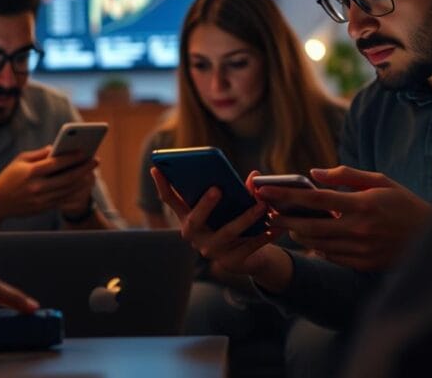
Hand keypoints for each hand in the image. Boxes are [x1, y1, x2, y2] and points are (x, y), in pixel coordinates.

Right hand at [0, 146, 97, 218]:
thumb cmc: (9, 177)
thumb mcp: (20, 160)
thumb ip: (39, 154)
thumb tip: (57, 148)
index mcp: (30, 172)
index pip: (55, 163)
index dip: (71, 157)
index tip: (84, 151)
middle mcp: (36, 187)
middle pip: (66, 177)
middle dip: (83, 169)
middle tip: (96, 160)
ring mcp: (40, 199)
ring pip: (68, 190)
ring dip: (83, 181)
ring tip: (92, 172)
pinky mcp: (43, 208)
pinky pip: (63, 199)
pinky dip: (75, 192)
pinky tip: (83, 184)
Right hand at [151, 167, 280, 278]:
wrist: (250, 257)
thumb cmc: (234, 222)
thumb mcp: (232, 206)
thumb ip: (240, 190)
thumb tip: (254, 176)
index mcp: (189, 218)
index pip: (170, 201)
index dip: (162, 185)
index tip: (156, 168)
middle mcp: (195, 236)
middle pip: (194, 220)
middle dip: (204, 205)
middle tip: (216, 189)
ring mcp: (212, 251)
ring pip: (227, 233)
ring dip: (245, 218)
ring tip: (261, 205)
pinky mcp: (232, 263)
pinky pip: (249, 247)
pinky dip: (264, 235)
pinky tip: (276, 226)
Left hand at [260, 166, 431, 270]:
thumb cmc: (403, 203)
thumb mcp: (380, 181)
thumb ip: (345, 175)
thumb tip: (314, 173)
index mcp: (363, 204)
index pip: (315, 198)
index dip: (286, 195)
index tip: (265, 190)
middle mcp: (359, 228)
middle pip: (309, 225)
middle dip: (284, 220)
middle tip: (268, 214)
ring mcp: (361, 249)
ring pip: (317, 244)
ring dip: (298, 235)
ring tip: (287, 226)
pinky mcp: (364, 264)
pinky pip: (331, 256)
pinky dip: (317, 247)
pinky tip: (311, 239)